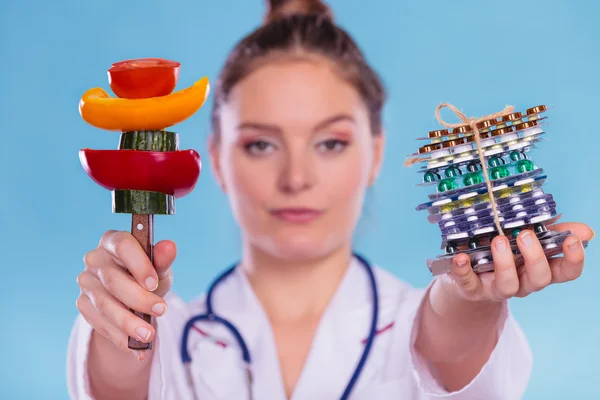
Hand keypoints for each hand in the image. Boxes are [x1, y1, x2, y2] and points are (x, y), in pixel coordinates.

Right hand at [76, 230, 176, 359]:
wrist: (132, 298)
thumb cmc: (147, 275)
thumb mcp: (159, 268)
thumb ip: (163, 259)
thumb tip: (170, 246)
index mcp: (113, 241)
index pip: (122, 246)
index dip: (138, 264)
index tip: (154, 283)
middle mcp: (95, 259)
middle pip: (113, 280)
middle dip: (138, 299)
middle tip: (161, 310)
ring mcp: (86, 282)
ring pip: (105, 305)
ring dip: (128, 323)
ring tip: (149, 335)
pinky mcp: (83, 304)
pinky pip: (100, 323)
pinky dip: (120, 338)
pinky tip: (136, 347)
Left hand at [446, 222, 593, 301]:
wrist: (466, 271)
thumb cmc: (502, 252)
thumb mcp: (526, 240)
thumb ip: (552, 232)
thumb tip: (585, 231)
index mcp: (538, 268)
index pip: (565, 272)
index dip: (573, 260)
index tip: (571, 240)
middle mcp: (522, 282)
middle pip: (539, 279)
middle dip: (535, 257)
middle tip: (526, 235)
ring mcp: (496, 288)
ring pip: (508, 285)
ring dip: (505, 263)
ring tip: (499, 241)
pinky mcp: (471, 289)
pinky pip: (468, 283)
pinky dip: (463, 270)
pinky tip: (461, 257)